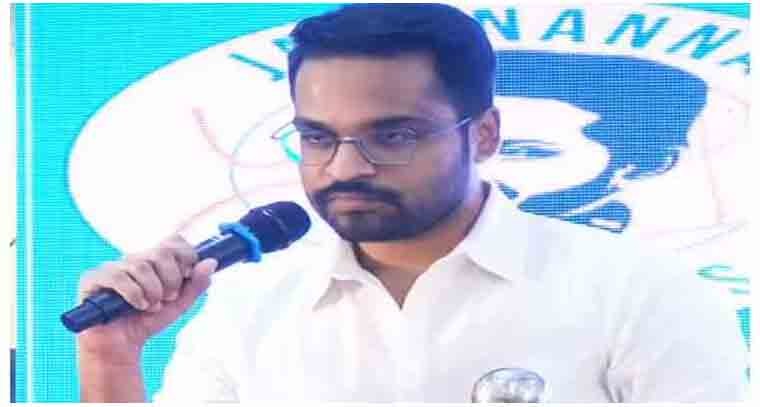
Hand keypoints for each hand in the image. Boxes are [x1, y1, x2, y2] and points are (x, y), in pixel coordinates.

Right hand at [76, 234, 216, 363]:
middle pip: (160, 253)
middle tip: (168, 298)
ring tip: (151, 306)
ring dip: (153, 291)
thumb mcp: (180, 304)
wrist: (122, 346)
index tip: (187, 277)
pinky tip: (138, 306)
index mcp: (154, 261)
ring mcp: (112, 267)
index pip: (173, 242)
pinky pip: (119, 277)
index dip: (185, 256)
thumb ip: (196, 284)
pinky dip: (135, 294)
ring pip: (140, 266)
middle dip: (171, 279)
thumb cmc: (148, 321)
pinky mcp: (93, 279)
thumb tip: (211, 262)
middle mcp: (134, 260)